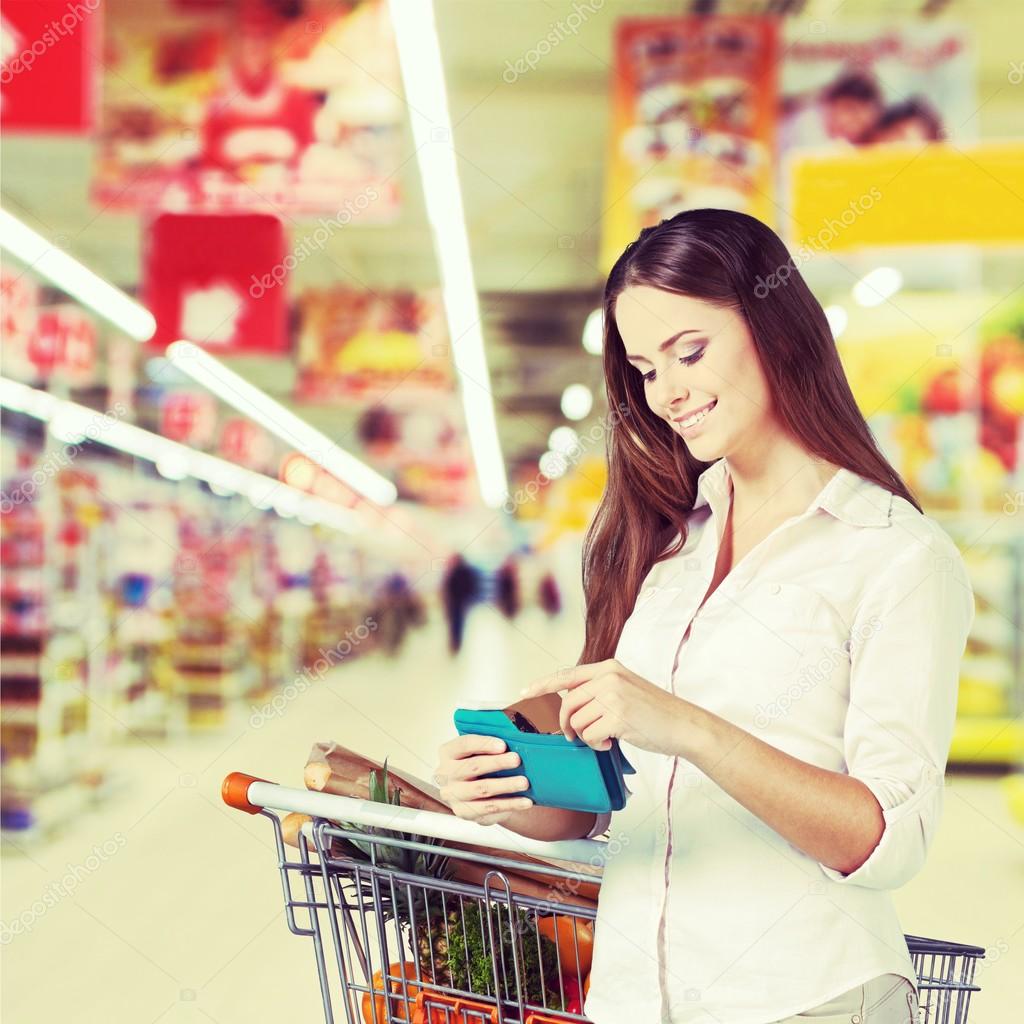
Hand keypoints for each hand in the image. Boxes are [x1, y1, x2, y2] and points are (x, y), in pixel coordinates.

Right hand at [434, 734, 533, 825]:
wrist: (473, 792)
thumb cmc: (480, 763)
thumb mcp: (480, 750)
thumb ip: (491, 744)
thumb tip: (516, 740)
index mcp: (448, 752)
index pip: (464, 744)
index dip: (484, 744)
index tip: (503, 745)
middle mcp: (446, 774)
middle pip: (473, 766)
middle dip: (497, 763)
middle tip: (516, 760)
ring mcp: (453, 795)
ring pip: (482, 789)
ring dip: (506, 785)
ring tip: (524, 782)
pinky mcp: (464, 812)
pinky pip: (490, 808)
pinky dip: (510, 804)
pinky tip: (526, 801)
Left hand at [521, 659, 695, 756]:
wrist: (684, 725)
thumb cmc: (655, 713)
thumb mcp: (626, 690)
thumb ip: (599, 691)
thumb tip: (569, 705)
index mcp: (609, 667)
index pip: (567, 675)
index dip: (542, 685)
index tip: (525, 693)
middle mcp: (609, 677)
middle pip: (567, 702)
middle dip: (564, 724)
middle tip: (572, 737)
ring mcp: (614, 695)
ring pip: (577, 720)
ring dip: (584, 736)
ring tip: (602, 738)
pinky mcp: (618, 716)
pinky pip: (589, 735)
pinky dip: (595, 744)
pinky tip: (610, 744)